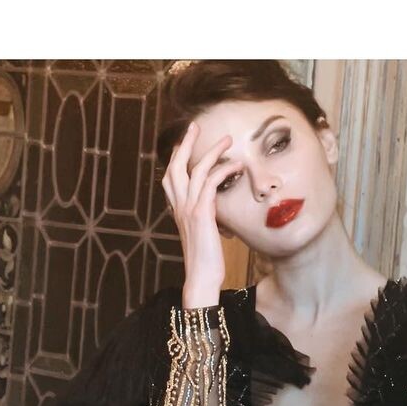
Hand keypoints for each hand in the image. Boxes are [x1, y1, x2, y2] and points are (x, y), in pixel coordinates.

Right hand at [161, 121, 237, 304]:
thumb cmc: (205, 263)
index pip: (171, 178)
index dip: (175, 158)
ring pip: (196, 169)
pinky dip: (223, 170)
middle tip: (195, 126)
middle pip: (176, 165)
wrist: (201, 279)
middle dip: (185, 143)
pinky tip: (235, 165)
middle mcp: (179, 207)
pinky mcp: (202, 214)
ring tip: (226, 139)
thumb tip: (215, 210)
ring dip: (212, 151)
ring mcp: (189, 209)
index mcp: (178, 211)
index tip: (185, 143)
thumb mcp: (203, 236)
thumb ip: (205, 218)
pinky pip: (211, 183)